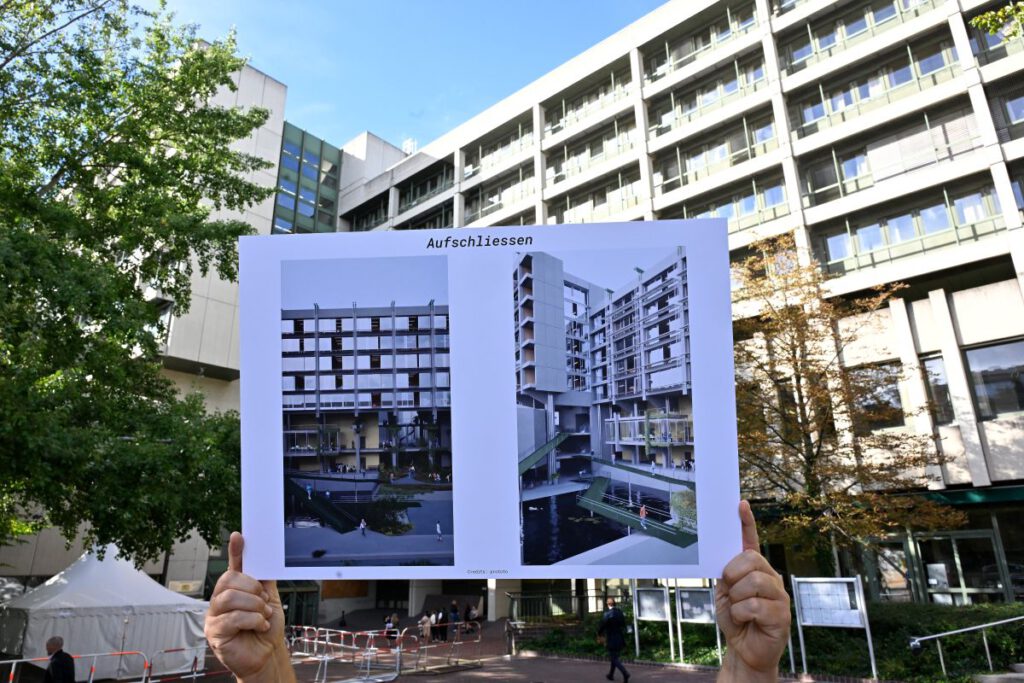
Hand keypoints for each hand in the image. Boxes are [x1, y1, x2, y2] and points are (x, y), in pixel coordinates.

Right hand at [204, 533, 293, 682]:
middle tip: (264, 601)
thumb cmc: (266, 628)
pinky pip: (233, 618)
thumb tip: (265, 557)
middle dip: (252, 589)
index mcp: (234, 590)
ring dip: (254, 605)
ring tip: (263, 616)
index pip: (232, 566)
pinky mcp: (214, 632)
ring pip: (230, 597)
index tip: (238, 536)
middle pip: (228, 580)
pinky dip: (252, 620)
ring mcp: (214, 616)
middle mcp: (220, 600)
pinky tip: (259, 626)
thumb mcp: (270, 599)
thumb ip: (264, 580)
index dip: (235, 550)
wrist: (267, 655)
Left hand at [716, 501, 790, 681]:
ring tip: (738, 609)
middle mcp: (770, 577)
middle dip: (732, 575)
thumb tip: (726, 556)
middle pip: (750, 560)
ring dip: (736, 598)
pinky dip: (742, 614)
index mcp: (755, 569)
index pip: (751, 541)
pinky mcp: (782, 614)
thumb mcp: (725, 592)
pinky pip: (755, 605)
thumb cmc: (736, 619)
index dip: (746, 523)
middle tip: (730, 592)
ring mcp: (779, 595)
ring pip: (753, 582)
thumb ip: (727, 573)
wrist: (743, 650)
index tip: (740, 504)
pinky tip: (745, 621)